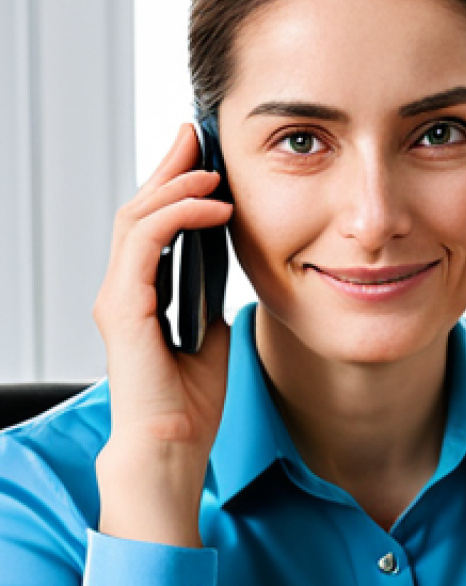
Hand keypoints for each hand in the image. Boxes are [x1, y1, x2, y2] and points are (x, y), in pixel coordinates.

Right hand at [92, 122, 233, 545]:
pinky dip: (178, 217)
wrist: (173, 448)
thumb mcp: (209, 340)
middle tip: (198, 137)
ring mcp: (120, 297)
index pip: (153, 226)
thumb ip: (207, 304)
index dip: (174, 187)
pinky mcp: (124, 309)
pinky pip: (145, 244)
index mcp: (143, 295)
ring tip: (211, 169)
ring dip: (176, 185)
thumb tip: (225, 277)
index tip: (202, 159)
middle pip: (140, 209)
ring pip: (138, 218)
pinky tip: (213, 208)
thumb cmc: (187, 406)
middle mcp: (124, 290)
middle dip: (171, 168)